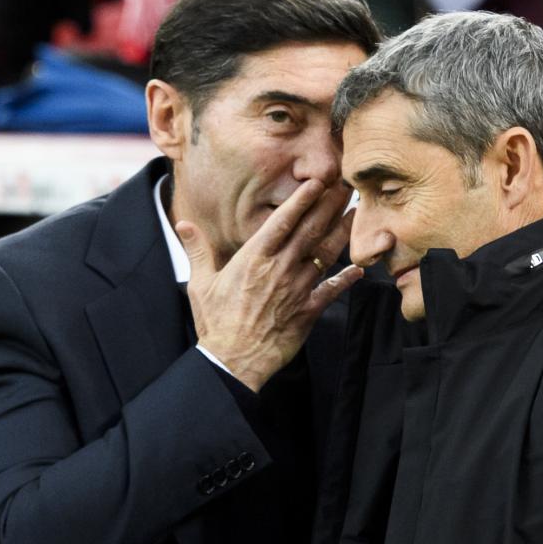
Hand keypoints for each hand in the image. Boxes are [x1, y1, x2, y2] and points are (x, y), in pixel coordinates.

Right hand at [180, 178, 357, 391]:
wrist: (232, 361)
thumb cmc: (215, 323)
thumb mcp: (200, 284)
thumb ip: (197, 250)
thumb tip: (183, 224)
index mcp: (254, 258)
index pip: (282, 221)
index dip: (301, 200)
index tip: (316, 182)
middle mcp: (279, 268)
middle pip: (310, 230)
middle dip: (329, 206)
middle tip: (344, 186)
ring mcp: (297, 289)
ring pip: (325, 254)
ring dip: (341, 231)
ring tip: (355, 212)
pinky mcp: (308, 310)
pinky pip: (332, 290)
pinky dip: (346, 279)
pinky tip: (359, 269)